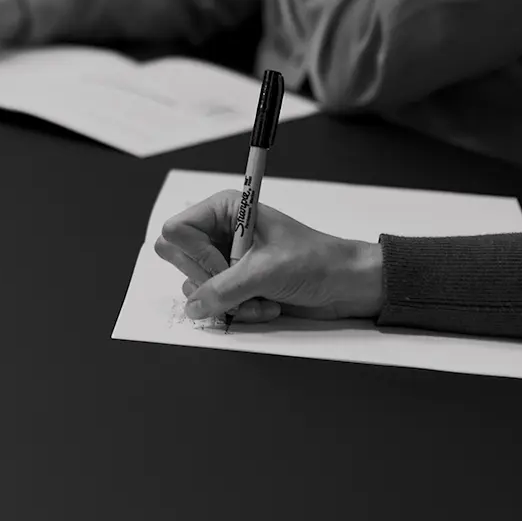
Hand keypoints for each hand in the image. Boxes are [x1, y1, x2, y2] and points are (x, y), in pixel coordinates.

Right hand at [154, 190, 386, 321]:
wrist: (345, 285)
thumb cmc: (315, 261)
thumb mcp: (266, 271)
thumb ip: (223, 288)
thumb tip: (193, 306)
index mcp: (224, 210)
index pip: (176, 230)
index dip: (196, 254)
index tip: (225, 265)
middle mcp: (219, 232)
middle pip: (178, 258)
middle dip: (210, 280)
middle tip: (240, 281)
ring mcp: (224, 259)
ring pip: (194, 286)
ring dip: (227, 301)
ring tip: (260, 298)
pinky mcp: (233, 284)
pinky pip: (212, 303)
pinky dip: (238, 310)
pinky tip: (265, 305)